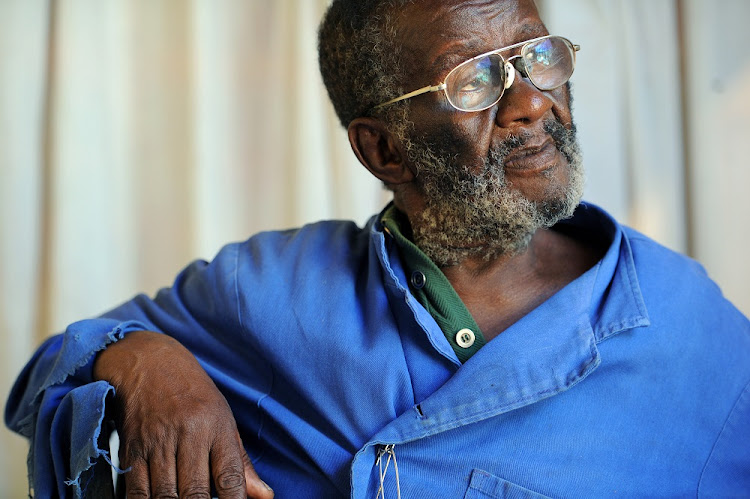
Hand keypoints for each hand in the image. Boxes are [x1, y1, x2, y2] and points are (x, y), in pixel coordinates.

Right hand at [94, 331, 273, 497]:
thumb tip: (264, 497)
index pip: (229, 475)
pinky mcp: (132, 450)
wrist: (150, 363)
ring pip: (165, 496)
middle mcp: (188, 433)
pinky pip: (136, 492)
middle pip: (196, 491)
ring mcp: (158, 442)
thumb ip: (241, 464)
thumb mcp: (224, 420)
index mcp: (217, 426)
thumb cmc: (194, 396)